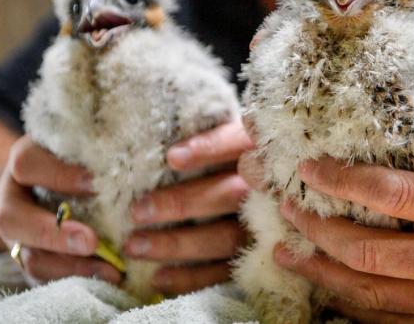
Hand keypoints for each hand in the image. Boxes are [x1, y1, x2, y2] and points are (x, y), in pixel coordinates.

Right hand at [0, 135, 120, 283]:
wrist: (61, 184)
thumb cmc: (85, 158)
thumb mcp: (86, 146)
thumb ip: (99, 149)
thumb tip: (136, 157)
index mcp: (25, 162)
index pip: (27, 164)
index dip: (58, 175)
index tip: (95, 183)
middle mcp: (12, 199)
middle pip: (12, 220)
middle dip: (55, 234)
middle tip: (92, 242)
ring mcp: (19, 235)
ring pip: (31, 257)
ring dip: (71, 267)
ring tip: (111, 271)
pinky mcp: (35, 261)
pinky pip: (46, 279)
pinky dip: (78, 280)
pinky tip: (108, 279)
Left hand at [124, 119, 253, 293]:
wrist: (278, 193)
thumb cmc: (237, 157)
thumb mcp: (232, 138)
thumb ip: (207, 135)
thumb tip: (155, 144)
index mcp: (263, 149)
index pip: (238, 144)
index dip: (209, 149)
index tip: (172, 157)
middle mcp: (270, 188)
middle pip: (228, 195)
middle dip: (182, 204)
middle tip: (138, 211)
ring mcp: (267, 226)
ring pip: (225, 237)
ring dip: (177, 244)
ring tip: (135, 245)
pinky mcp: (258, 257)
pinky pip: (226, 271)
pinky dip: (192, 277)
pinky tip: (158, 277)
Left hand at [241, 95, 413, 322]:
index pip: (394, 197)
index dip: (343, 182)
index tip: (310, 168)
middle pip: (366, 251)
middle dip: (317, 230)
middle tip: (288, 209)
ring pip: (367, 294)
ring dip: (321, 273)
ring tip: (288, 254)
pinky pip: (388, 321)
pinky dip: (352, 306)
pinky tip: (329, 292)